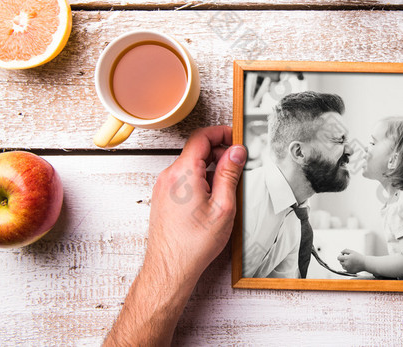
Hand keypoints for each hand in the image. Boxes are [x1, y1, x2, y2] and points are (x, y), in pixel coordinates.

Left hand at [144, 126, 246, 290]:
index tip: (236, 138)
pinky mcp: (163, 198)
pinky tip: (213, 197)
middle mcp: (169, 176)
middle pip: (197, 149)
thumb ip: (230, 174)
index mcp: (183, 173)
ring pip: (191, 165)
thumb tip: (237, 152)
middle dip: (220, 152)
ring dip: (211, 167)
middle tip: (238, 164)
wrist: (170, 268)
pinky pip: (184, 178)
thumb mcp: (223, 206)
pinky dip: (201, 179)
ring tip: (228, 186)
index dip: (222, 133)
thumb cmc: (193, 244)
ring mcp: (163, 187)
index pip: (202, 137)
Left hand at [337, 249, 364, 272]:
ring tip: (350, 261)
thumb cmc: (359, 257)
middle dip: (343, 259)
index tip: (343, 255)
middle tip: (348, 257)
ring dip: (344, 263)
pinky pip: (346, 269)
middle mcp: (346, 264)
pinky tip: (352, 264)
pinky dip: (347, 267)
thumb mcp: (352, 251)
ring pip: (343, 266)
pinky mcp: (350, 272)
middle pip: (340, 262)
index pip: (338, 258)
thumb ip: (345, 250)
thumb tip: (341, 252)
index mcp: (346, 259)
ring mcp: (348, 269)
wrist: (365, 263)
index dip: (340, 256)